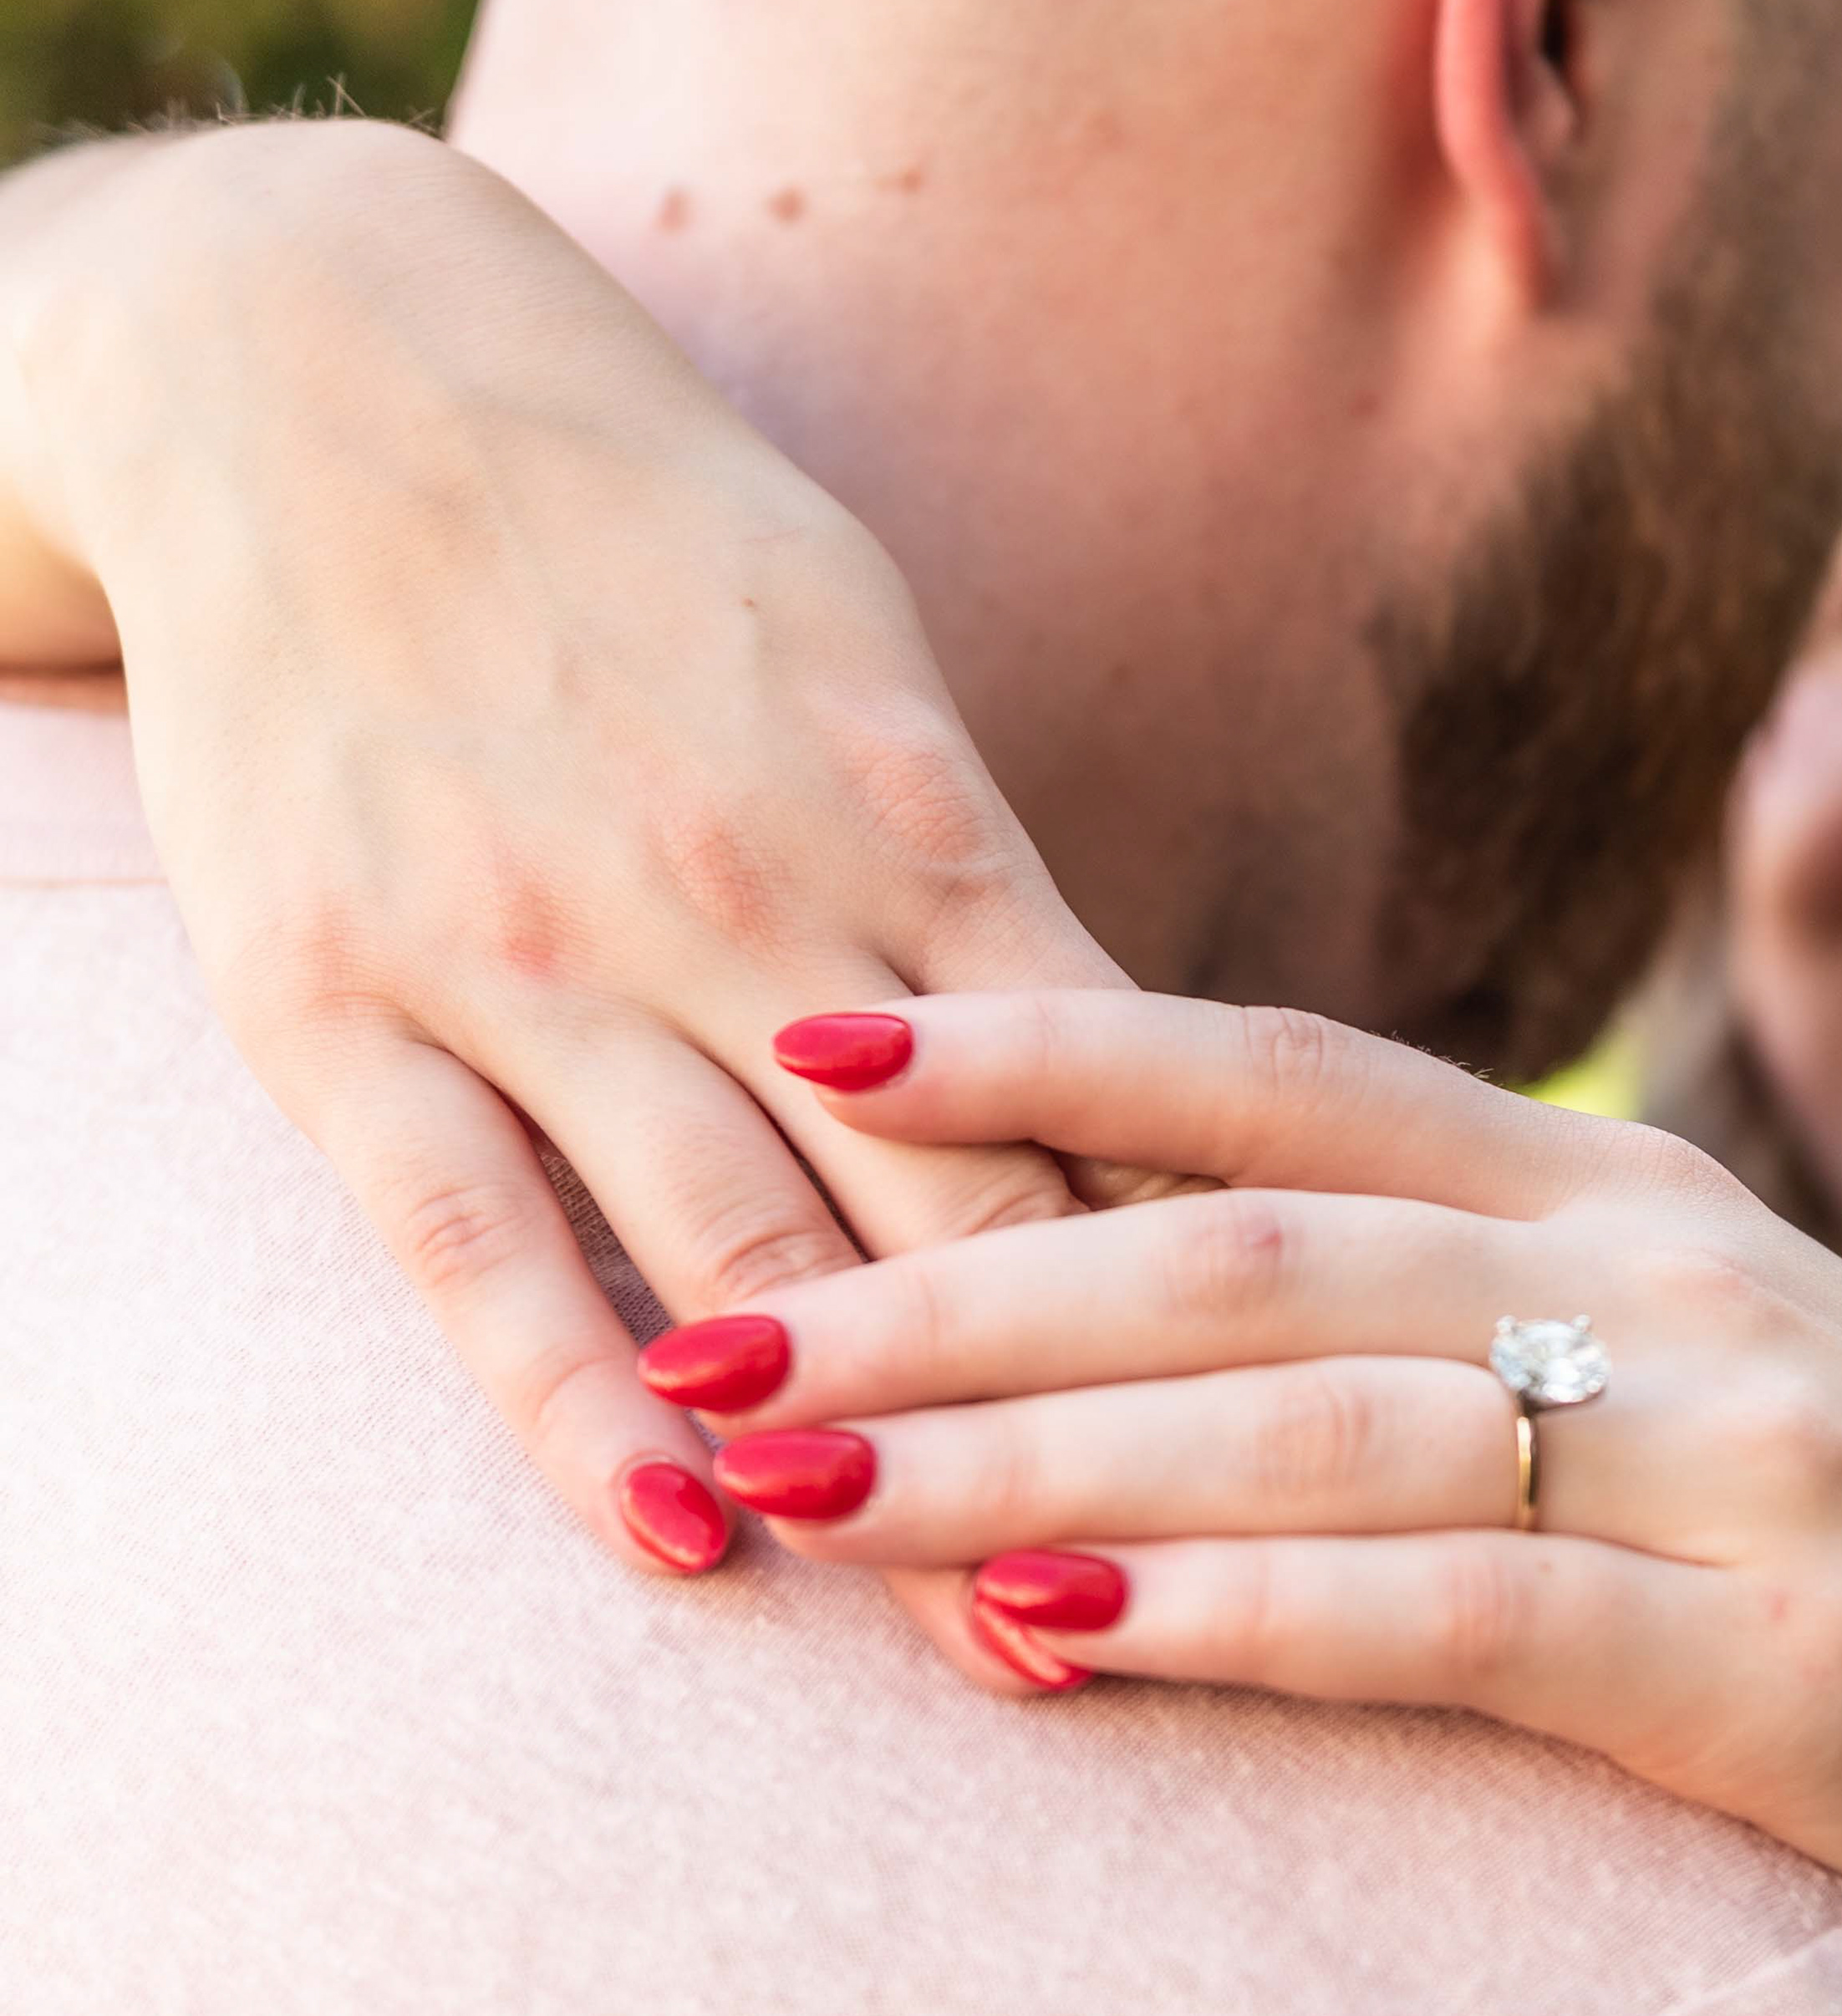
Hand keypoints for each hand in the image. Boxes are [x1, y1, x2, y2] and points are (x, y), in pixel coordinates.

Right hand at [0, 120, 1146, 1640]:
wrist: (329, 367)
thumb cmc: (651, 535)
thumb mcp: (867, 661)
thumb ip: (983, 879)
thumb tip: (1141, 1081)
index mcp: (901, 811)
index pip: (1112, 1108)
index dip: (1226, 1296)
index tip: (1337, 1442)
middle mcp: (738, 896)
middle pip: (969, 1219)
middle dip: (1102, 1429)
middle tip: (1230, 1620)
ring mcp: (535, 957)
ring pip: (749, 1255)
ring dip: (883, 1461)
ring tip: (994, 1648)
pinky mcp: (348, 1007)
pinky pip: (481, 1249)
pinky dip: (588, 1405)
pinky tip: (685, 1538)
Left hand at [679, 989, 1841, 2015]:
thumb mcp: (1704, 1379)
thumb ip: (1484, 1311)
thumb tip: (1187, 1308)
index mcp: (1633, 1196)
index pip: (1282, 1071)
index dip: (1039, 1041)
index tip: (811, 1033)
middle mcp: (1670, 1283)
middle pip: (1237, 1242)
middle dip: (944, 1283)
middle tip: (699, 1332)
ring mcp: (1739, 1464)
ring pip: (1310, 1409)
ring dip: (1023, 1449)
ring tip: (787, 1493)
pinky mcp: (1785, 1666)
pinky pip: (1458, 1615)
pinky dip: (1239, 1614)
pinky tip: (1051, 1637)